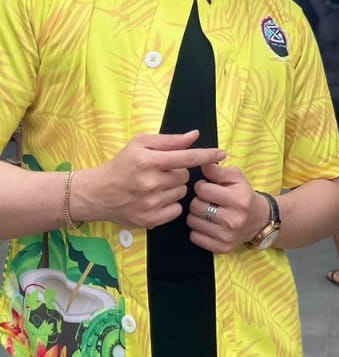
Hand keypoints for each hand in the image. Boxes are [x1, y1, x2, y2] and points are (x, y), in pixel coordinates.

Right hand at [75, 130, 225, 228]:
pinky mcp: (150, 220)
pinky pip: (176, 209)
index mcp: (148, 160)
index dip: (206, 155)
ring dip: (174, 188)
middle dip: (178, 173)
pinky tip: (156, 199)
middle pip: (184, 176)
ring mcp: (150, 203)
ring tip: (156, 186)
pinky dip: (171, 204)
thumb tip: (194, 136)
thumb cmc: (122, 164)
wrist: (99, 193)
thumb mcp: (140, 144)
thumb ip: (169, 140)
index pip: (186, 157)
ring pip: (182, 193)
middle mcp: (150, 183)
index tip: (222, 153)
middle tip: (161, 172)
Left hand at [186, 162, 270, 252]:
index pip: (203, 190)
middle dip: (197, 200)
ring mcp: (227, 236)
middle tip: (206, 200)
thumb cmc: (243, 195)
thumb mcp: (236, 177)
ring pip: (193, 222)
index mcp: (238, 199)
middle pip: (196, 206)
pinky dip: (197, 230)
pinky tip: (207, 224)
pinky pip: (195, 237)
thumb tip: (202, 163)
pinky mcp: (222, 248)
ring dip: (196, 215)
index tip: (207, 187)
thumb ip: (218, 170)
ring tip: (206, 212)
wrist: (259, 220)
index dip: (201, 186)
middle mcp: (234, 220)